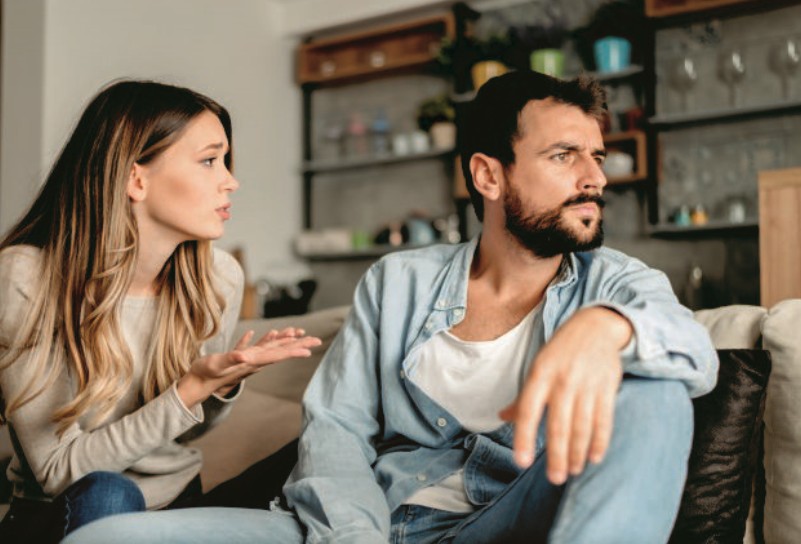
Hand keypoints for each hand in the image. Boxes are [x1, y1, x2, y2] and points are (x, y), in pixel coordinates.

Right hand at [177, 327, 321, 407]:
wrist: (197, 384)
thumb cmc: (207, 373)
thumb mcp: (219, 364)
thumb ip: (232, 357)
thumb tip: (245, 354)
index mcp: (252, 362)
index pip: (278, 355)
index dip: (294, 351)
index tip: (310, 349)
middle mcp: (254, 361)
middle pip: (281, 352)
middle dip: (298, 345)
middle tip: (317, 341)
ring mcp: (248, 360)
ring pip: (272, 349)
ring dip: (286, 341)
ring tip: (298, 334)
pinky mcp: (240, 358)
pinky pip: (257, 347)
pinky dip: (265, 339)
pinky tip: (267, 334)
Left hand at [499, 307, 630, 484]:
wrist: (595, 326)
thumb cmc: (560, 351)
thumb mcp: (537, 366)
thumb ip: (523, 396)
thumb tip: (502, 417)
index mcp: (540, 375)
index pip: (528, 410)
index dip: (524, 437)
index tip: (522, 462)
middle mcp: (563, 381)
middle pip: (558, 425)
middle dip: (557, 455)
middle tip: (555, 478)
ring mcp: (586, 384)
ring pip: (582, 426)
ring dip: (577, 452)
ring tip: (572, 471)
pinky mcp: (607, 387)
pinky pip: (604, 420)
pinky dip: (599, 440)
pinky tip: (593, 457)